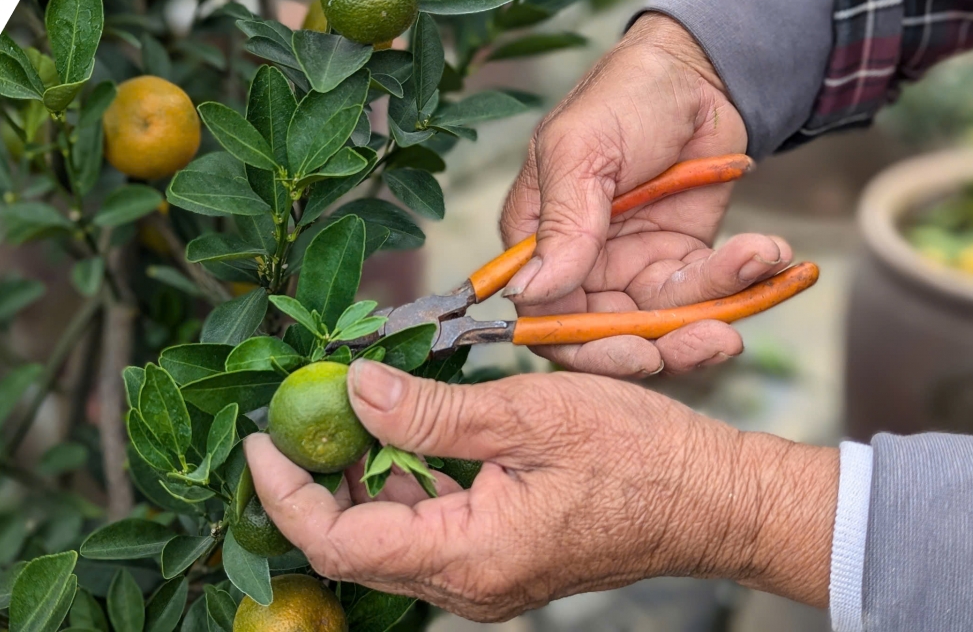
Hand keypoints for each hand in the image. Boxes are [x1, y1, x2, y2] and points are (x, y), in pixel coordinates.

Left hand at [246, 360, 837, 621]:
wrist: (711, 500)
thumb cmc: (640, 456)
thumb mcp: (528, 415)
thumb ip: (431, 411)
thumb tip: (353, 389)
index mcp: (470, 556)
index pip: (341, 542)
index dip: (286, 493)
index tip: (260, 438)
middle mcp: (467, 583)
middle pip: (353, 546)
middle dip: (311, 484)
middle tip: (293, 418)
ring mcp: (482, 577)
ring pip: (386, 537)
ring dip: (355, 481)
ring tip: (342, 414)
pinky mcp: (496, 559)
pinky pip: (425, 530)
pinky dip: (400, 485)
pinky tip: (400, 436)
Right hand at [500, 13, 792, 376]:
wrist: (701, 71)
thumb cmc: (625, 96)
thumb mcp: (582, 151)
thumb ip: (560, 226)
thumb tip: (526, 295)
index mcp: (535, 238)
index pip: (545, 316)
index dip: (584, 345)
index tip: (637, 353)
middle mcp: (578, 263)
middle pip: (606, 335)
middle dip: (661, 345)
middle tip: (711, 342)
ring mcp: (629, 266)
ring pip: (662, 323)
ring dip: (711, 315)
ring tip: (754, 281)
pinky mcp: (679, 260)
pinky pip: (705, 293)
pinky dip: (742, 280)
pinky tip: (771, 253)